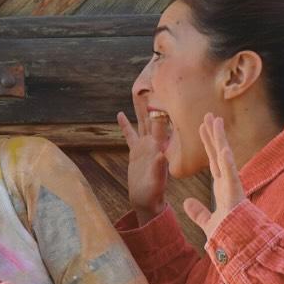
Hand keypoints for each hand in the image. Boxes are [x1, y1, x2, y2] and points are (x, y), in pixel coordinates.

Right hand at [116, 93, 169, 223]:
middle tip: (152, 81)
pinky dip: (125, 125)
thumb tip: (160, 154)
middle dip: (152, 101)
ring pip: (141, 122)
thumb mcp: (156, 182)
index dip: (162, 108)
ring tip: (137, 91)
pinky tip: (120, 114)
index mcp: (159, 148)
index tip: (163, 90)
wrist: (147, 201)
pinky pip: (129, 135)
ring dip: (139, 108)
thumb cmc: (153, 194)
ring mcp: (144, 146)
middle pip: (152, 117)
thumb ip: (159, 168)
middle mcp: (153, 143)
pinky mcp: (136, 152)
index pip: (161, 124)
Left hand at [182, 113, 245, 240]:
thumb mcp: (207, 223)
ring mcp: (233, 187)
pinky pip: (231, 176)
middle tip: (208, 115)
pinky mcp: (236, 196)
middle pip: (219, 153)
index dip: (208, 144)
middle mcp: (228, 184)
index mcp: (222, 188)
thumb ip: (197, 212)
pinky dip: (227, 163)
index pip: (213, 160)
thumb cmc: (228, 236)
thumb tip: (186, 202)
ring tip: (215, 121)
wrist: (238, 249)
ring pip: (225, 158)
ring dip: (220, 140)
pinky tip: (223, 149)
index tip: (202, 127)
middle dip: (213, 134)